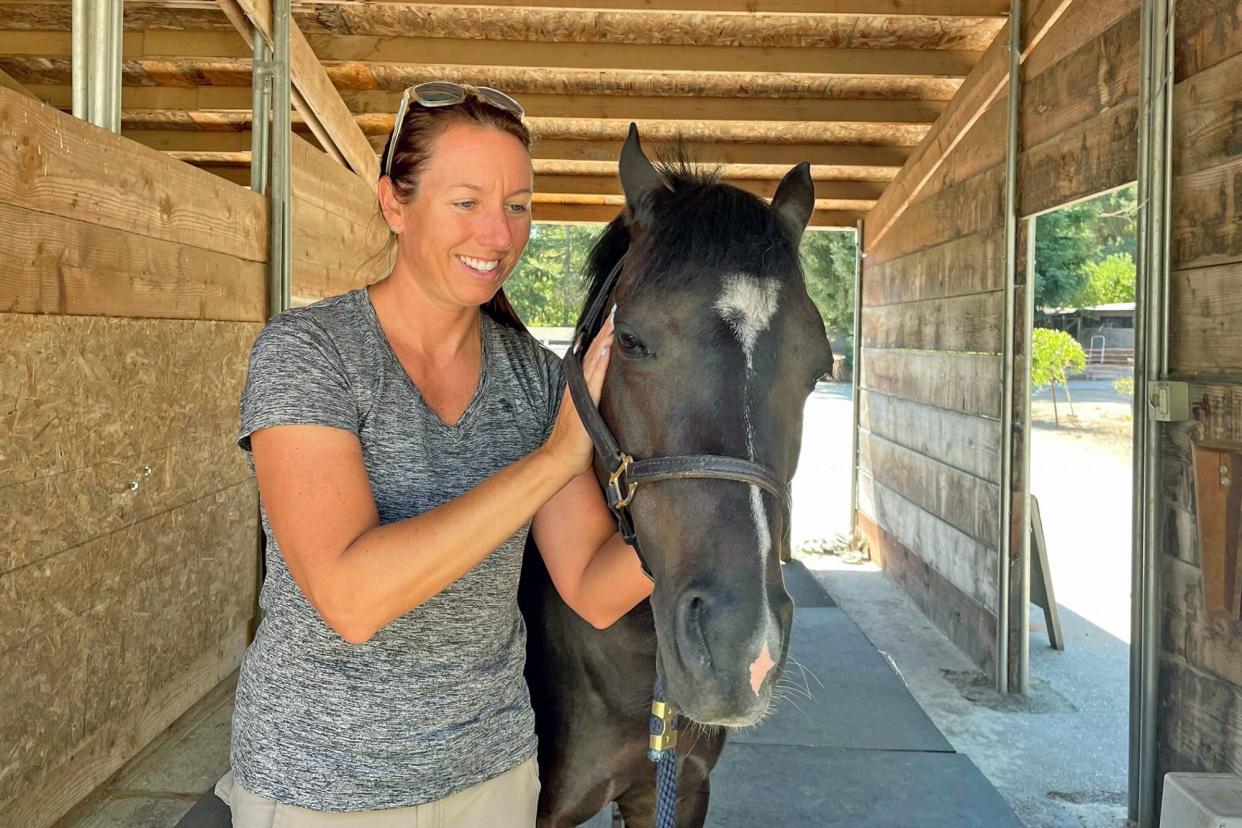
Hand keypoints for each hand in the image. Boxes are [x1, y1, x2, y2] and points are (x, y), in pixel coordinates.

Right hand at [543, 307, 615, 477]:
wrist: (559, 458)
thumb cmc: (574, 441)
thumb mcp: (584, 414)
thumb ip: (591, 400)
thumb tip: (602, 390)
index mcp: (579, 387)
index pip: (592, 357)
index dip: (601, 339)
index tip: (612, 321)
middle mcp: (578, 386)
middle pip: (592, 353)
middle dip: (604, 333)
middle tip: (615, 312)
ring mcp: (580, 394)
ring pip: (594, 362)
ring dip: (604, 342)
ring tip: (613, 323)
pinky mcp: (585, 405)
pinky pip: (595, 380)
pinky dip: (601, 364)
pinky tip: (606, 350)